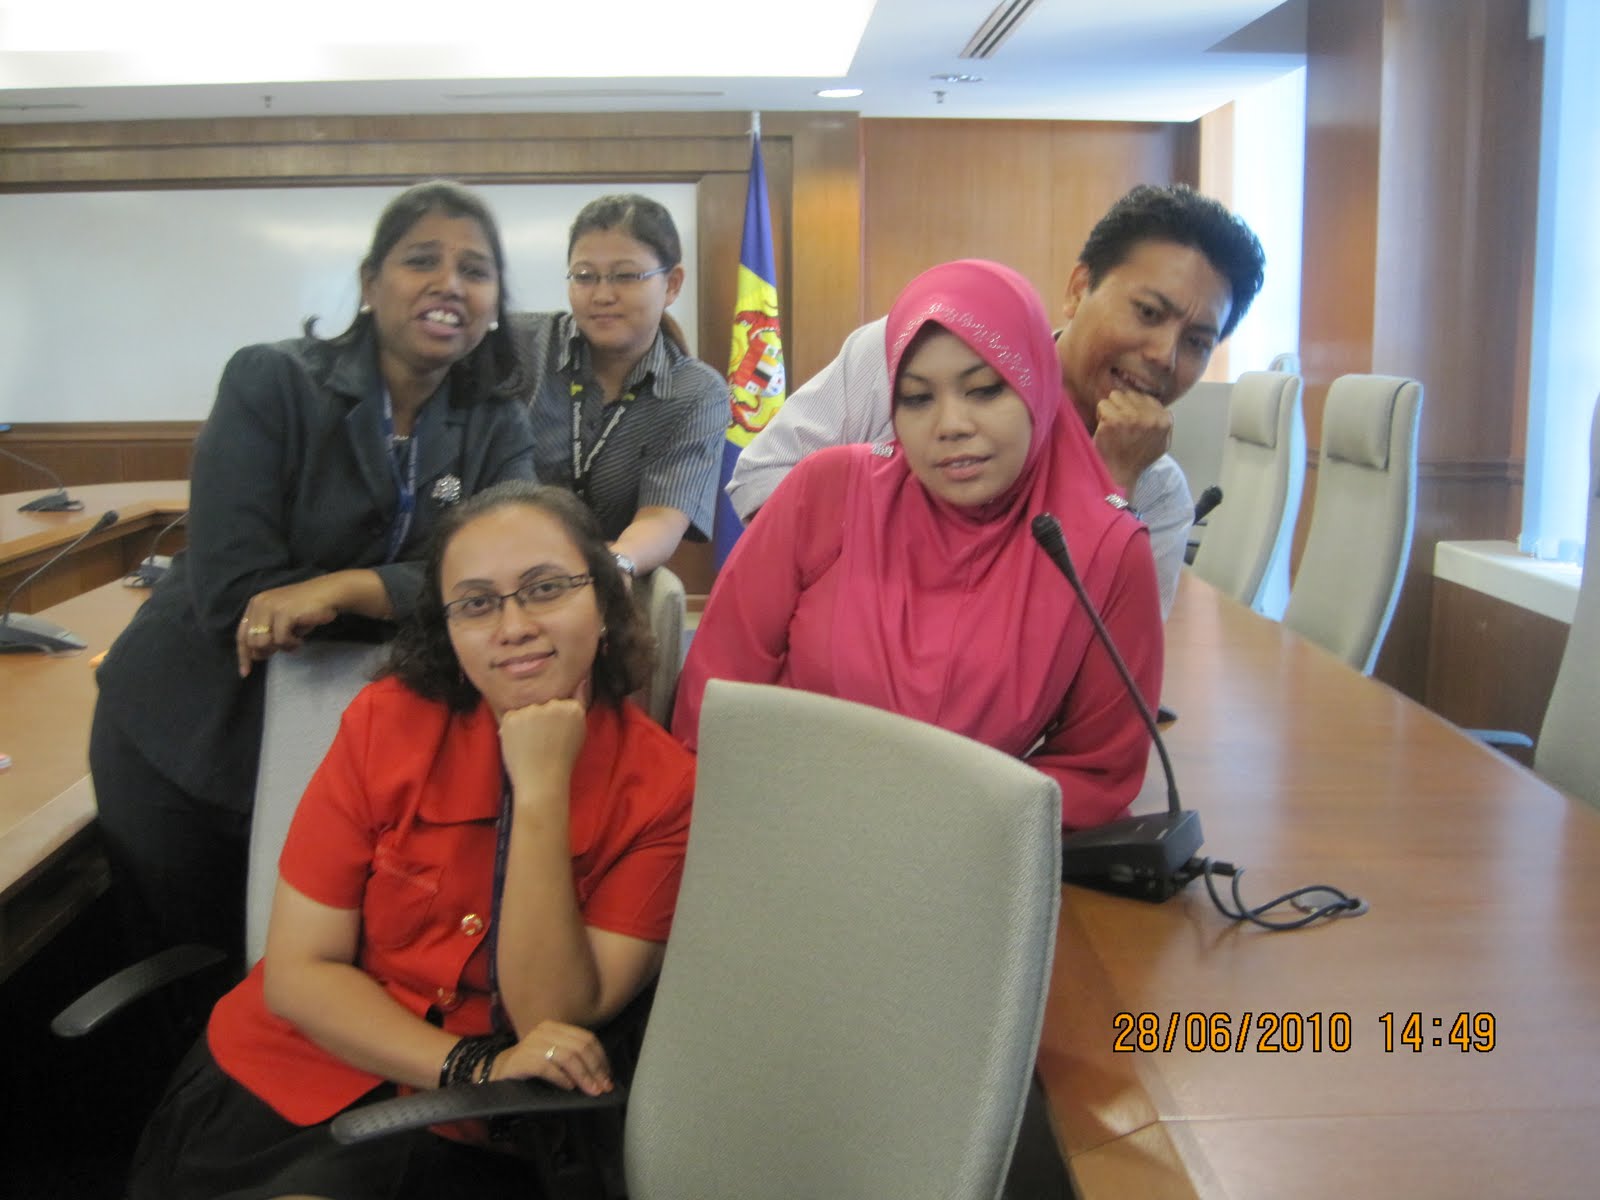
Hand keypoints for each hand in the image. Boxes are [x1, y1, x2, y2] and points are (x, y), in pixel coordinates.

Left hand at [235, 576, 344, 676]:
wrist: (328, 594)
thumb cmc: (306, 610)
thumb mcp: (280, 622)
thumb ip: (267, 634)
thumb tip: (256, 655)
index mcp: (255, 605)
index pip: (241, 635)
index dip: (243, 655)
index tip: (246, 673)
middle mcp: (259, 604)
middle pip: (251, 642)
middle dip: (267, 651)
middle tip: (285, 647)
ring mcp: (271, 607)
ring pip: (263, 643)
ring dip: (280, 647)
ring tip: (294, 641)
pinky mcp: (284, 613)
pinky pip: (281, 640)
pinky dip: (292, 644)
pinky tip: (300, 640)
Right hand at [489, 1020, 612, 1095]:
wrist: (497, 1073)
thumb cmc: (530, 1068)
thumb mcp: (555, 1058)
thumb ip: (574, 1060)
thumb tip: (601, 1076)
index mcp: (555, 1027)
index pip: (586, 1038)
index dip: (601, 1058)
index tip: (608, 1077)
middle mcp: (544, 1031)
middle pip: (580, 1047)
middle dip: (595, 1069)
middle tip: (602, 1087)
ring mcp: (532, 1043)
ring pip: (567, 1056)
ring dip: (583, 1076)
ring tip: (590, 1090)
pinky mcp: (522, 1059)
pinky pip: (548, 1067)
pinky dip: (562, 1078)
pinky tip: (568, 1087)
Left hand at [499, 694, 588, 797]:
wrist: (541, 781)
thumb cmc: (562, 761)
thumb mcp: (579, 733)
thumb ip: (578, 706)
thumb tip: (580, 681)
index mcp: (573, 708)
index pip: (561, 704)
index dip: (555, 722)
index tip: (555, 736)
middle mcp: (553, 705)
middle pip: (543, 705)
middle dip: (541, 719)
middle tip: (542, 742)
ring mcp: (532, 710)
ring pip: (527, 711)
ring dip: (526, 723)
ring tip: (531, 745)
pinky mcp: (513, 716)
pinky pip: (511, 717)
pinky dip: (512, 729)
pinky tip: (520, 744)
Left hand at [1093, 389, 1172, 496]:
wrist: (1118, 475)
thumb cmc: (1137, 460)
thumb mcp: (1161, 444)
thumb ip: (1164, 425)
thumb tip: (1164, 409)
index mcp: (1164, 421)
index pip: (1146, 398)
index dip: (1134, 407)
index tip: (1130, 423)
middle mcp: (1150, 417)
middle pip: (1130, 394)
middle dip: (1123, 406)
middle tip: (1119, 425)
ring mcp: (1131, 417)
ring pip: (1115, 396)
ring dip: (1111, 408)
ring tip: (1112, 426)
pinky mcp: (1113, 420)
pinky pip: (1103, 405)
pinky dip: (1100, 415)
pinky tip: (1104, 428)